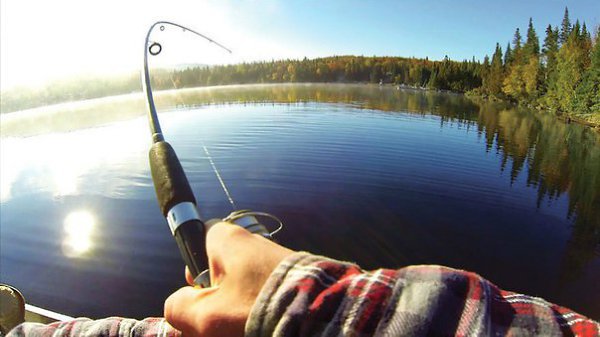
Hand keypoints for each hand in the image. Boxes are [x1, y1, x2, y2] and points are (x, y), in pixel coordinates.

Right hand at [164, 222, 293, 336]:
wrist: (318, 314)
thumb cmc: (255, 309)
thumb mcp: (206, 315)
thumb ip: (180, 307)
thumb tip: (177, 306)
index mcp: (228, 240)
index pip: (199, 236)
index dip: (191, 265)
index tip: (196, 288)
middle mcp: (253, 243)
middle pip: (220, 268)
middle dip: (214, 297)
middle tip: (218, 321)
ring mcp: (275, 261)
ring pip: (242, 286)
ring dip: (235, 310)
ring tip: (241, 328)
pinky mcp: (292, 279)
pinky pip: (264, 294)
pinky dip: (258, 312)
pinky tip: (262, 327)